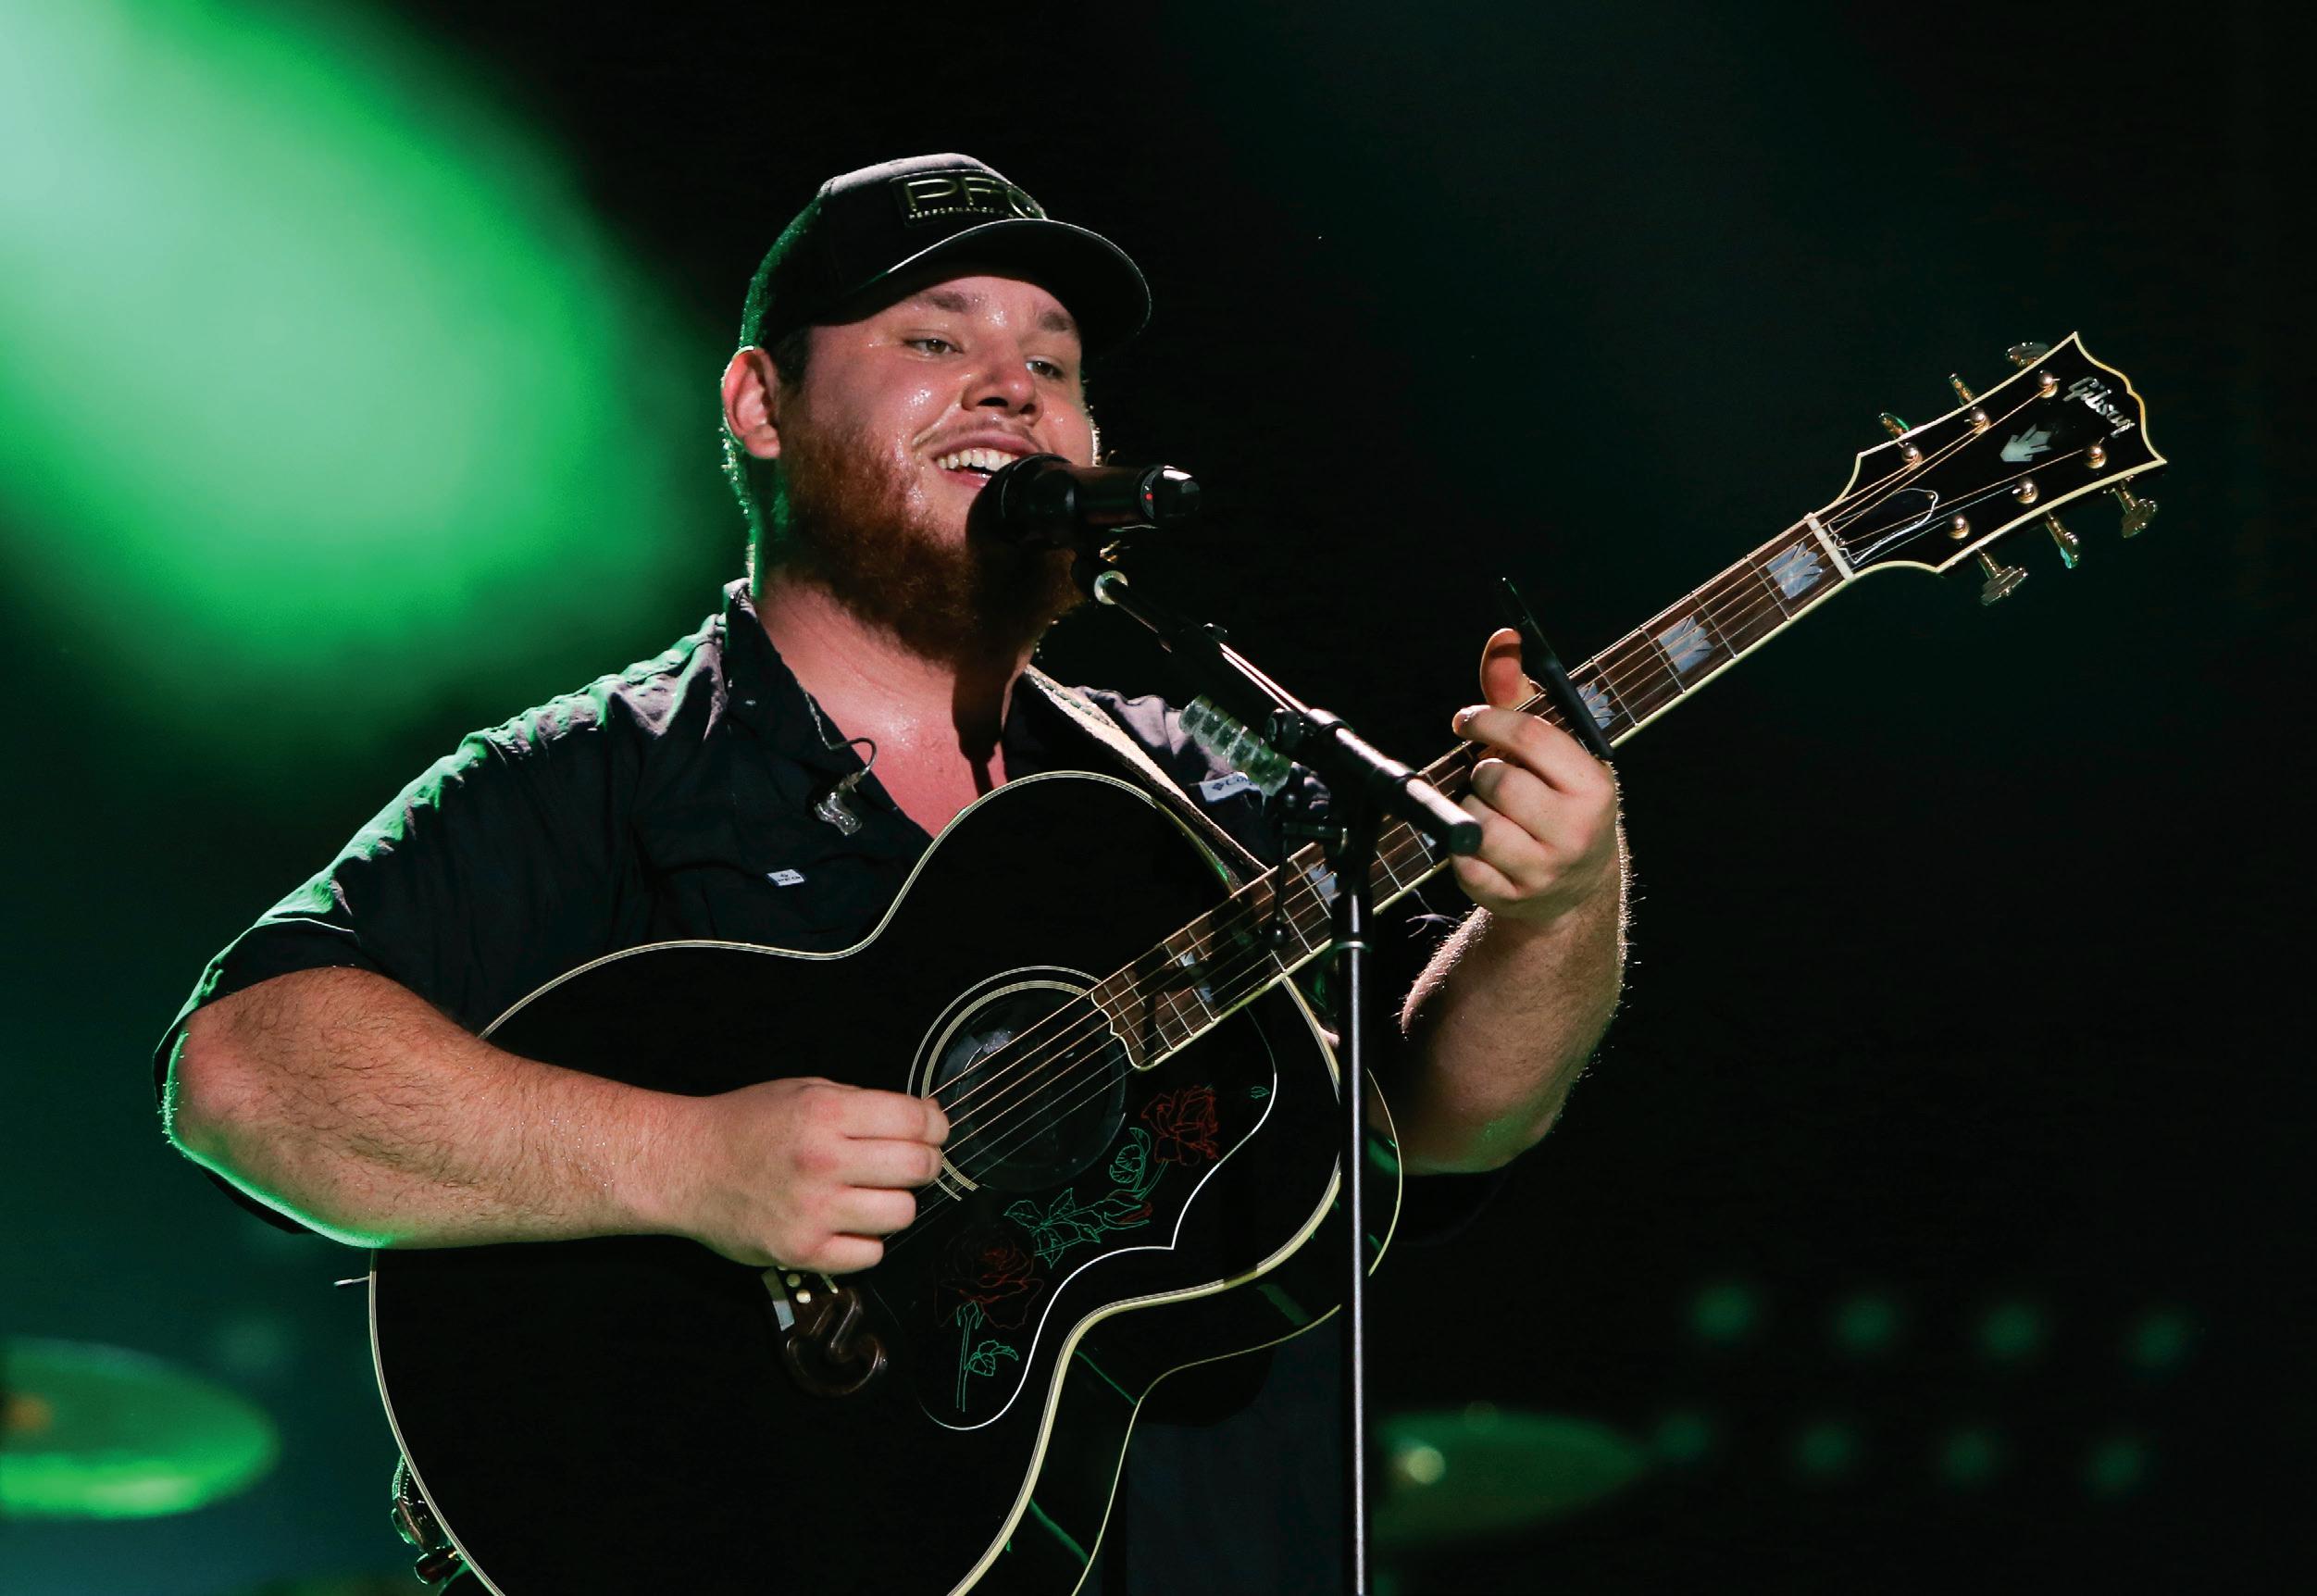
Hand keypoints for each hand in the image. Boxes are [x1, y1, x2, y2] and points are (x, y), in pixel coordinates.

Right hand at [670, 1077, 948, 1273]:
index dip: (936, 1125)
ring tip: (872, 1194)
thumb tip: (924, 1119)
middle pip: (919, 1168)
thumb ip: (862, 1104)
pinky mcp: (801, 1251)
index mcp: (827, 1113)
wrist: (686, 1166)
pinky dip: (867, 1241)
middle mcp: (823, 1161)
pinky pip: (870, 1254)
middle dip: (925, 1163)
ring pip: (902, 1214)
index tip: (933, 1130)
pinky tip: (848, 1223)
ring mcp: (813, 1210)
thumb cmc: (745, 1125)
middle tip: (911, 1163)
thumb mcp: (804, 1090)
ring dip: (896, 1204)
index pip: (916, 1121)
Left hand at [1447, 627, 1620, 928]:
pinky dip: (1462, 847)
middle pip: (1497, 779)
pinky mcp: (1509, 898)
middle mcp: (1576, 833)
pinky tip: (1485, 845)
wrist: (1574, 888)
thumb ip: (1520, 695)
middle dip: (1485, 772)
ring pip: (1474, 820)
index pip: (1531, 736)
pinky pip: (1460, 860)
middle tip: (1495, 779)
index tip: (1468, 719)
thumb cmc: (1558, 801)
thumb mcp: (1552, 751)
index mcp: (1595, 788)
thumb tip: (1504, 638)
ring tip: (1495, 814)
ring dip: (1472, 809)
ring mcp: (1542, 871)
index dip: (1489, 720)